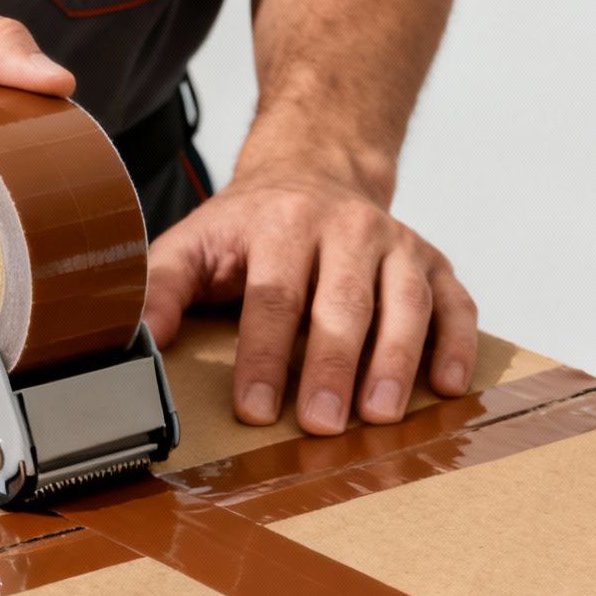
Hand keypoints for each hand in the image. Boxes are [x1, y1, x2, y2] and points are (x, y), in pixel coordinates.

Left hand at [143, 164, 477, 434]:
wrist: (314, 171)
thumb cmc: (249, 228)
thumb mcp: (193, 245)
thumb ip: (159, 288)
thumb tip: (137, 340)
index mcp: (282, 223)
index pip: (273, 296)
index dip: (263, 355)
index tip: (254, 410)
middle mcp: (347, 228)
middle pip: (342, 303)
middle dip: (331, 366)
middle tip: (321, 424)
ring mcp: (397, 245)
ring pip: (406, 303)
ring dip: (396, 362)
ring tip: (380, 416)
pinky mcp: (434, 263)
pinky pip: (456, 303)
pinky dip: (458, 344)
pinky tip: (449, 387)